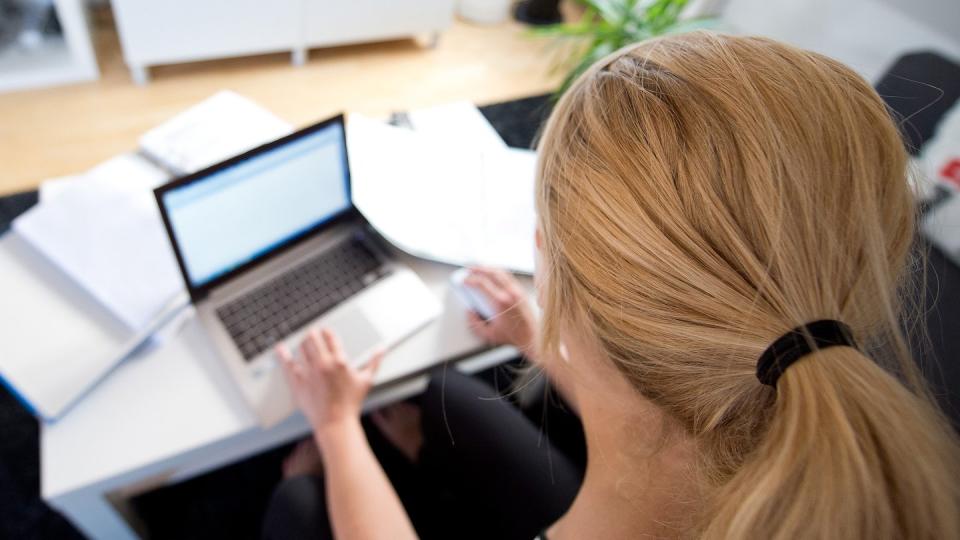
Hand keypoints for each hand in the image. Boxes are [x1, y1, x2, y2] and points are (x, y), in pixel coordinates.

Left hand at [277, 328, 383, 445]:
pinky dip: (283, 354)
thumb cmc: (350, 404)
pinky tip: (281, 349)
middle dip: (313, 333)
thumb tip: (382, 349)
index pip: (330, 337)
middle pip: (313, 338)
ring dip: (302, 342)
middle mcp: (323, 364)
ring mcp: (309, 373)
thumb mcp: (366, 381)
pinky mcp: (298, 383)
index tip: (325, 330)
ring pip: (301, 348)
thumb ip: (375, 362)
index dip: (327, 331)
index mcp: (340, 361)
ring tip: (303, 342)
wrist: (335, 423)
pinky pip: (288, 364)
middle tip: (313, 332)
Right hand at [464, 267, 538, 360]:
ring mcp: (517, 291)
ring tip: (479, 268)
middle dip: (478, 269)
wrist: (532, 337)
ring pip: (501, 272)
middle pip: (491, 272)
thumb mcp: (488, 334)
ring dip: (488, 268)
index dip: (470, 280)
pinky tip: (493, 274)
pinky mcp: (522, 291)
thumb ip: (474, 324)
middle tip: (469, 269)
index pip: (482, 283)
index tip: (464, 281)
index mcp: (500, 302)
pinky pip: (508, 277)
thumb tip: (469, 313)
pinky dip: (498, 272)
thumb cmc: (514, 336)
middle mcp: (510, 293)